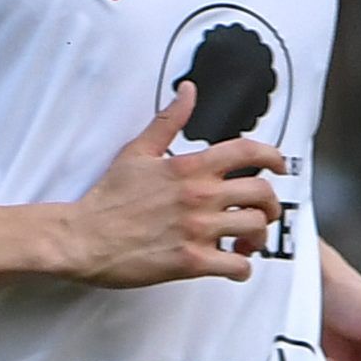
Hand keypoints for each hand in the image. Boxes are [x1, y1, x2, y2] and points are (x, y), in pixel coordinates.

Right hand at [56, 85, 287, 286]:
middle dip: (270, 205)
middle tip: (261, 214)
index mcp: (190, 167)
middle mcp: (200, 195)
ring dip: (258, 237)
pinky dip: (243, 269)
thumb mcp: (136, 152)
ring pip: (255, 228)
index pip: (250, 152)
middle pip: (262, 194)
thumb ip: (167, 122)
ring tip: (245, 243)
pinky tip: (234, 268)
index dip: (275, 158)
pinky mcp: (190, 262)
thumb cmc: (105, 198)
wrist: (80, 239)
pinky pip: (237, 266)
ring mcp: (197, 230)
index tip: (280, 167)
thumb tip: (188, 91)